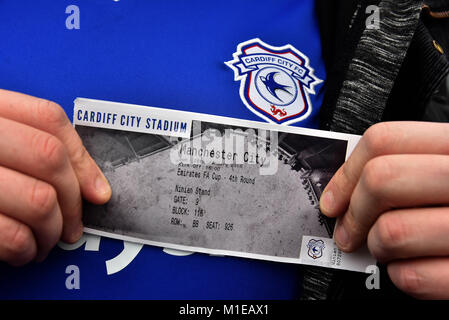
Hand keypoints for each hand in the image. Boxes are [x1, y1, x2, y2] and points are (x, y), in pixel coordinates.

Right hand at [0, 89, 110, 265]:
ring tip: (48, 241)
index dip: (82, 159)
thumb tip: (92, 187)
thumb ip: (30, 147)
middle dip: (73, 202)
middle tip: (73, 225)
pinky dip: (26, 249)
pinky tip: (24, 251)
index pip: (49, 120)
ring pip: (39, 199)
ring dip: (53, 231)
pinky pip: (9, 234)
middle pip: (50, 159)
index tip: (97, 191)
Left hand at [320, 122, 448, 298]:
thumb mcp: (447, 170)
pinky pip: (415, 277)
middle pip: (382, 180)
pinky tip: (414, 268)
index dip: (346, 173)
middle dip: (354, 213)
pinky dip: (402, 277)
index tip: (333, 200)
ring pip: (392, 231)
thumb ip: (409, 169)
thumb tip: (345, 191)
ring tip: (389, 250)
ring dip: (378, 248)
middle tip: (349, 231)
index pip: (385, 140)